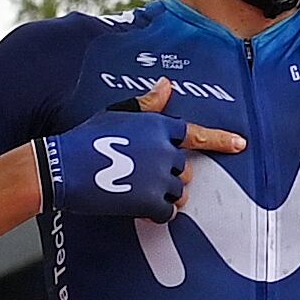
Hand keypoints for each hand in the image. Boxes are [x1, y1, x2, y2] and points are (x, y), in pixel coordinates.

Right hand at [38, 82, 243, 220]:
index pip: (196, 134)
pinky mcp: (149, 200)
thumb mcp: (116, 114)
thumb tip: (167, 84)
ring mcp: (159, 175)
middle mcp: (164, 149)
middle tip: (140, 177)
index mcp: (158, 125)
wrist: (59, 167)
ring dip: (163, 195)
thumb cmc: (84, 138)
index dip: (220, 140)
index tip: (240, 145)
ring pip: (178, 192)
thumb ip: (147, 105)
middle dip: (169, 176)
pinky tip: (136, 208)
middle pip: (186, 170)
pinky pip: (167, 212)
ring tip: (133, 189)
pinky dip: (156, 214)